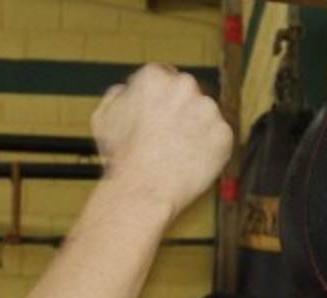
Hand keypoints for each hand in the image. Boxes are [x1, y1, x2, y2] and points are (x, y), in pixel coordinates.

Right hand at [91, 64, 232, 216]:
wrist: (143, 189)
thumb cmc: (122, 158)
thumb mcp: (103, 118)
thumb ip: (118, 95)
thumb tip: (126, 90)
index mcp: (153, 78)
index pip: (162, 78)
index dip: (157, 99)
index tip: (155, 115)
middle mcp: (184, 87)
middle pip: (186, 93)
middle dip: (178, 111)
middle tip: (164, 136)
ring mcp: (207, 110)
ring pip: (204, 115)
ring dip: (194, 129)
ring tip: (174, 152)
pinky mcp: (223, 134)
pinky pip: (218, 139)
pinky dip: (207, 149)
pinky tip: (188, 161)